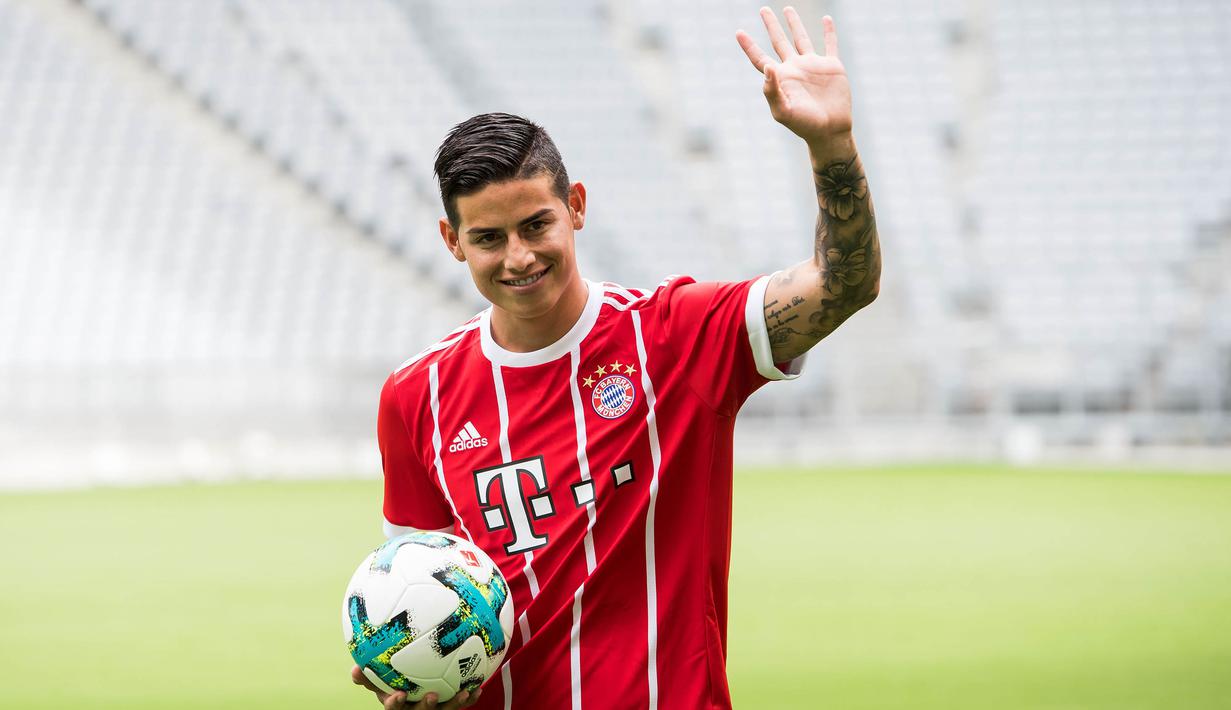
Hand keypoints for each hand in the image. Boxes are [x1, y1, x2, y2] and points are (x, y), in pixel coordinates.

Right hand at [351, 665, 482, 708]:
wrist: (415, 702)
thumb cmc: (394, 688)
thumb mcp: (380, 685)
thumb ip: (368, 679)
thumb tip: (352, 669)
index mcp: (398, 705)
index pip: (394, 708)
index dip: (396, 704)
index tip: (399, 695)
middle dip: (427, 707)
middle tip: (432, 695)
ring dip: (454, 703)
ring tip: (463, 692)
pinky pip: (459, 706)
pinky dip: (469, 699)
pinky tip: (477, 688)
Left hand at [736, 7, 851, 144]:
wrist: (830, 131)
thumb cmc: (804, 125)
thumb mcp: (783, 111)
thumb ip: (772, 90)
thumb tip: (767, 66)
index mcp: (780, 78)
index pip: (760, 58)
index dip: (748, 46)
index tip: (738, 32)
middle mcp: (795, 69)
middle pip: (778, 41)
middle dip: (771, 25)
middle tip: (763, 9)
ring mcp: (813, 66)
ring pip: (802, 38)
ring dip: (795, 23)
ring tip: (787, 8)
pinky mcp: (832, 67)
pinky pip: (830, 45)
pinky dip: (829, 31)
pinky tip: (826, 19)